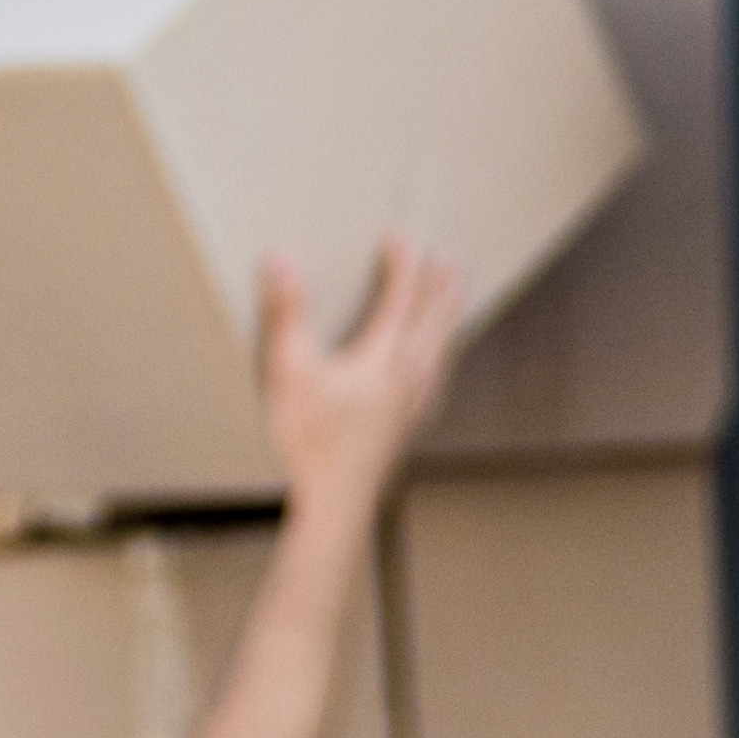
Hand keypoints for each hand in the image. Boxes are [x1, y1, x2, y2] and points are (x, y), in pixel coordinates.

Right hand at [259, 236, 464, 511]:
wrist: (336, 502)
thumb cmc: (311, 441)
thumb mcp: (290, 371)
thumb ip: (288, 312)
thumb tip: (282, 258)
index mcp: (386, 356)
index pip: (402, 296)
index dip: (402, 262)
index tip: (398, 236)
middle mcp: (412, 375)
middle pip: (436, 318)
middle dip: (442, 284)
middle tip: (450, 256)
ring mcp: (416, 401)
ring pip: (442, 346)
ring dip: (448, 315)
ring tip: (456, 296)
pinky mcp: (410, 422)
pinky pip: (437, 376)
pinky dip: (441, 355)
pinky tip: (436, 364)